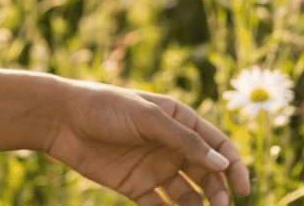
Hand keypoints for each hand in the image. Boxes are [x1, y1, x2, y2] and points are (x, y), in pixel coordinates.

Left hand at [45, 80, 250, 205]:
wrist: (60, 119)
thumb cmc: (104, 107)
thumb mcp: (146, 117)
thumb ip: (184, 140)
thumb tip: (222, 165)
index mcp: (176, 120)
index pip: (216, 145)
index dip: (234, 166)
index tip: (242, 190)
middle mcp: (170, 145)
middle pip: (207, 175)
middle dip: (219, 193)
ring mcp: (155, 167)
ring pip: (190, 196)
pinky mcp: (137, 187)